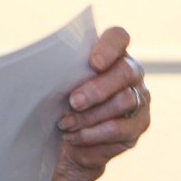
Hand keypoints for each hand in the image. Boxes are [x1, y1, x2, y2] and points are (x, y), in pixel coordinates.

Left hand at [44, 26, 149, 180]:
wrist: (67, 143)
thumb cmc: (59, 103)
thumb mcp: (55, 85)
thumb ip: (59, 72)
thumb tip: (41, 67)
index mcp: (111, 53)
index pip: (119, 37)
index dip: (109, 47)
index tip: (93, 63)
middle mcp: (131, 72)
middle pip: (125, 71)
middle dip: (97, 88)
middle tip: (73, 102)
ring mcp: (140, 97)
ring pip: (124, 101)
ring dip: (91, 115)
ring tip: (65, 124)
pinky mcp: (139, 124)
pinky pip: (122, 128)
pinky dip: (95, 134)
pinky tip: (75, 137)